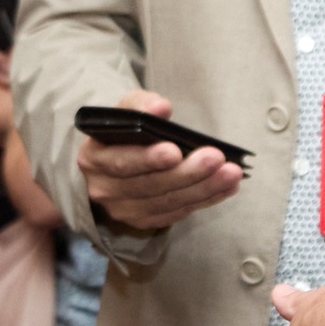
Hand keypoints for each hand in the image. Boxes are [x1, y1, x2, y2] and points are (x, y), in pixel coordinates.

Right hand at [77, 89, 244, 232]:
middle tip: (216, 158)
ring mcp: (124, 210)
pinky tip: (226, 186)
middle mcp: (104, 189)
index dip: (148, 159)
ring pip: (167, 202)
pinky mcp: (144, 220)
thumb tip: (161, 107)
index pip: (121, 162)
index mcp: (94, 158)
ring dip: (203, 188)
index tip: (175, 150)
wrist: (112, 159)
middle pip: (149, 186)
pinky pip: (177, 213)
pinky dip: (204, 200)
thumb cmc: (123, 131)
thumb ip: (141, 105)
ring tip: (231, 173)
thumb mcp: (125, 110)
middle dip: (187, 173)